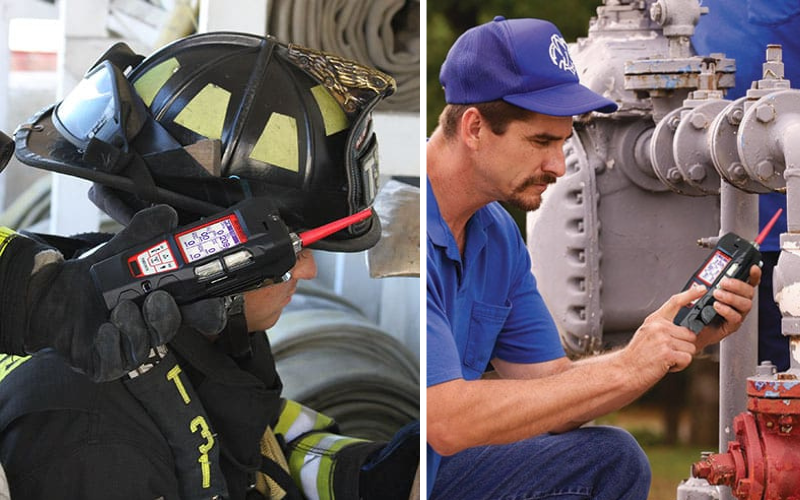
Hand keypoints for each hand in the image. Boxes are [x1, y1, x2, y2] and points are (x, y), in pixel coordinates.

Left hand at [25, 205, 227, 380]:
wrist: (52, 295)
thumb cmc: (94, 278)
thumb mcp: (121, 250)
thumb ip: (145, 232)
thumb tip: (167, 214)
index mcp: (166, 303)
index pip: (199, 313)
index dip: (209, 311)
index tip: (210, 302)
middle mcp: (151, 327)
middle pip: (173, 330)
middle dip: (168, 317)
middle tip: (157, 298)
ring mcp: (129, 348)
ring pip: (145, 345)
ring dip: (135, 325)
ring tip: (119, 307)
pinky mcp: (105, 364)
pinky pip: (115, 362)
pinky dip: (112, 344)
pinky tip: (104, 329)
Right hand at [621, 286, 709, 387]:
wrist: (624, 370)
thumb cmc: (637, 356)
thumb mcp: (646, 334)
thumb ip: (663, 328)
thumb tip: (685, 330)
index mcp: (654, 320)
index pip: (675, 302)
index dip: (691, 294)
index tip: (702, 289)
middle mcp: (659, 327)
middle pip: (690, 334)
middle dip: (684, 346)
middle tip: (668, 352)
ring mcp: (663, 339)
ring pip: (691, 347)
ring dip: (681, 357)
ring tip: (664, 359)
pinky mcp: (667, 353)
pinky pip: (687, 358)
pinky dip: (680, 365)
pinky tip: (666, 365)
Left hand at [694, 264, 760, 350]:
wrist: (692, 329)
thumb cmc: (699, 311)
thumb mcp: (703, 293)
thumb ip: (709, 283)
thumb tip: (710, 272)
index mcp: (735, 293)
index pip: (749, 282)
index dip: (754, 275)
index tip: (753, 268)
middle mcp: (739, 303)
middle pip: (749, 292)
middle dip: (737, 285)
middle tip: (724, 283)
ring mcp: (738, 314)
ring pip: (745, 304)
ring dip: (731, 297)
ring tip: (717, 294)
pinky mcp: (732, 325)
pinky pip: (736, 317)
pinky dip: (726, 310)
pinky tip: (717, 306)